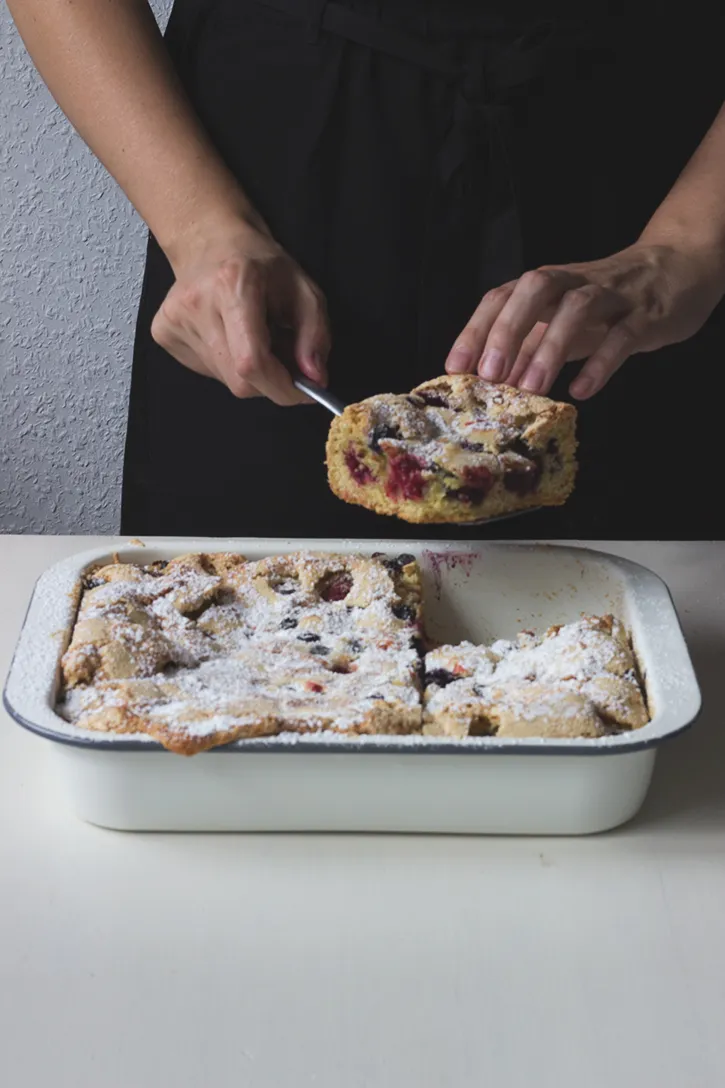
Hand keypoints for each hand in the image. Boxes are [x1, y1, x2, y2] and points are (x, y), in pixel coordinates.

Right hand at [151, 220, 329, 404]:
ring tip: (254, 338)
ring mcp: (174, 320)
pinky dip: (228, 365)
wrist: (210, 240)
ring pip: (224, 380)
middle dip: (270, 381)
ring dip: (249, 371)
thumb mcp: (304, 290)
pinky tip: (229, 336)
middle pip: (238, 379)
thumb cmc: (260, 264)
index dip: (281, 387)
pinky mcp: (163, 333)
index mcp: (233, 284)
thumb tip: (314, 378)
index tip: (302, 390)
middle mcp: (196, 304)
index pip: (251, 362)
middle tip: (282, 358)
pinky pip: (207, 372)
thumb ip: (316, 335)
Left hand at [445, 243, 724, 398]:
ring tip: (531, 389)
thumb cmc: (604, 305)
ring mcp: (612, 294)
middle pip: (536, 288)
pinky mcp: (645, 313)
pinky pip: (622, 334)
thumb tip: (485, 381)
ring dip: (550, 348)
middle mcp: (574, 281)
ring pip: (578, 308)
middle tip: (489, 375)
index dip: (475, 329)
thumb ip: (527, 346)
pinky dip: (600, 363)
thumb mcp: (559, 321)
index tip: (454, 368)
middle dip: (508, 329)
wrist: (674, 271)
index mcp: (546, 284)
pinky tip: (582, 390)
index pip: (502, 296)